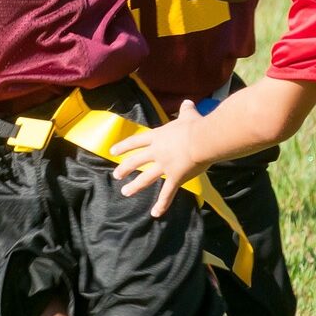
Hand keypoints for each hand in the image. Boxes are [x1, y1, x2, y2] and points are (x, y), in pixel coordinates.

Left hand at [110, 100, 209, 217]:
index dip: (124, 146)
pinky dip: (161, 204)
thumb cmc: (196, 126)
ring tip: (125, 192)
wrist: (202, 139)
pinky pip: (167, 194)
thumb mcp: (188, 115)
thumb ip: (185, 110)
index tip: (112, 152)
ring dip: (135, 186)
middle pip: (137, 161)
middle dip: (125, 168)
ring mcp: (164, 166)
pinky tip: (155, 214)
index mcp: (158, 137)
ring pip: (146, 178)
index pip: (137, 141)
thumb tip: (187, 102)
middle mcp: (157, 152)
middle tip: (116, 175)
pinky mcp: (175, 178)